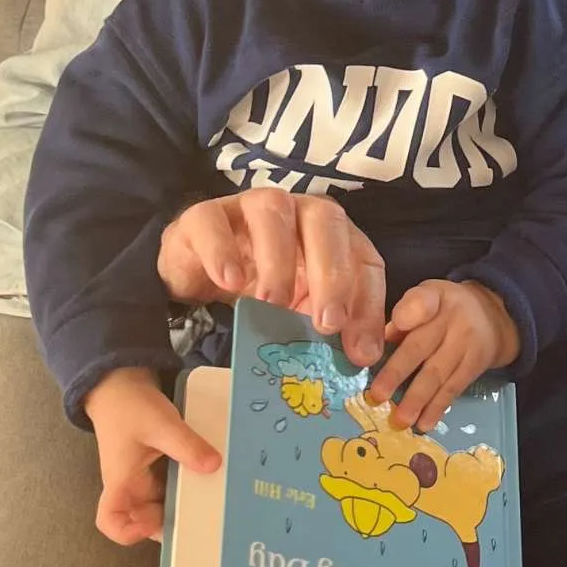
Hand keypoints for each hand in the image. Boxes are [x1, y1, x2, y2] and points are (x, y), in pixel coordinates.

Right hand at [82, 367, 219, 545]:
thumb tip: (214, 466)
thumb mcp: (161, 424)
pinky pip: (171, 482)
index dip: (128, 532)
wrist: (122, 382)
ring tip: (212, 501)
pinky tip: (208, 478)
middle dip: (170, 521)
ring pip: (161, 501)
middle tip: (201, 518)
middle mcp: (130, 484)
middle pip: (144, 517)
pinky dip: (186, 483)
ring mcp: (143, 475)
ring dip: (182, 502)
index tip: (154, 524)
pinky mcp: (155, 464)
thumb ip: (186, 445)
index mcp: (121, 480)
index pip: (110, 521)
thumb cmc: (130, 406)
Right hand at [158, 189, 388, 365]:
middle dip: (332, 272)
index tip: (360, 351)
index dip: (368, 302)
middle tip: (326, 323)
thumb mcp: (299, 313)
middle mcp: (297, 211)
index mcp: (331, 235)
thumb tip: (361, 359)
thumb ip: (329, 329)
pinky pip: (213, 221)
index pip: (363, 258)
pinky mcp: (204, 216)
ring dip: (278, 258)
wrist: (198, 273)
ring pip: (273, 210)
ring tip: (272, 303)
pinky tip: (228, 281)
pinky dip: (222, 250)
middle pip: (326, 219)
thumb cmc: (260, 289)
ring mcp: (250, 207)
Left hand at [366, 281, 520, 432]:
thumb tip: (378, 344)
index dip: (410, 312)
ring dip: (417, 399)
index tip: (396, 325)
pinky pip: (453, 388)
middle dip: (398, 372)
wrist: (494, 316)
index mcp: (433, 297)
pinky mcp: (475, 366)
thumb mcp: (427, 298)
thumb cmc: (444, 310)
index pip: (422, 301)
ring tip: (400, 420)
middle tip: (377, 395)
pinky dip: (437, 408)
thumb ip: (403, 317)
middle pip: (421, 346)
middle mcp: (451, 319)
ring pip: (438, 373)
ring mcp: (466, 344)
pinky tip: (424, 424)